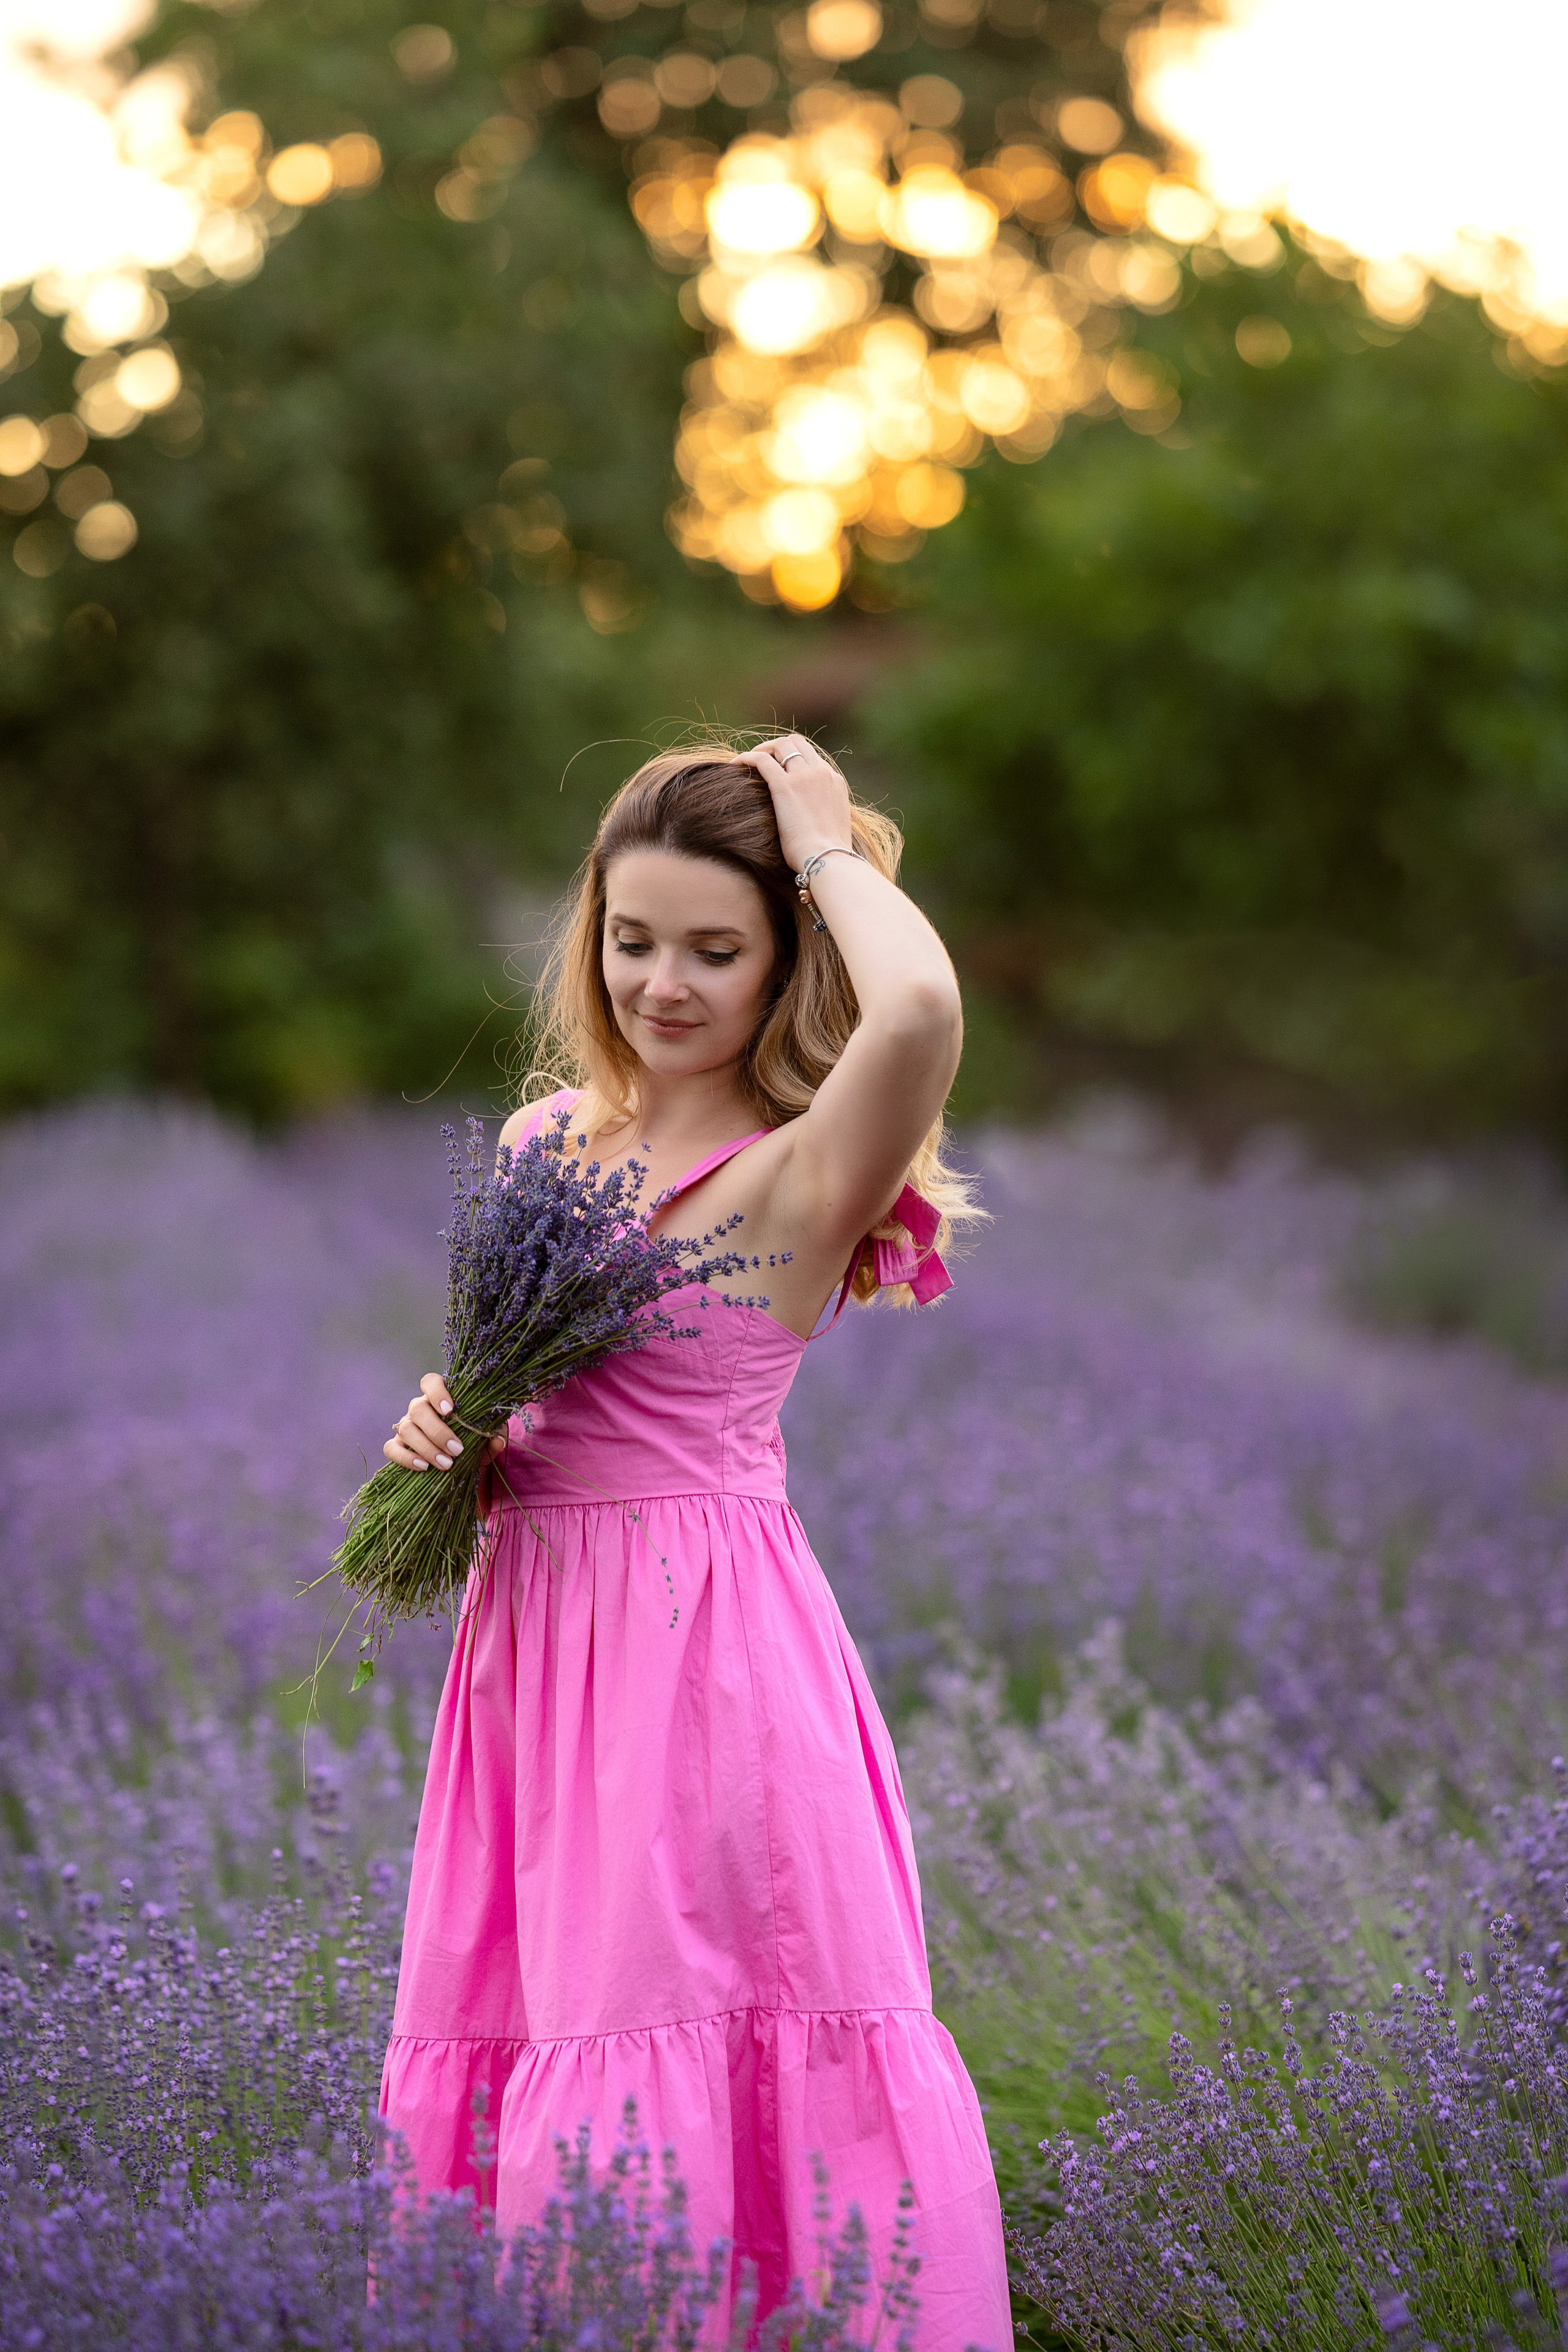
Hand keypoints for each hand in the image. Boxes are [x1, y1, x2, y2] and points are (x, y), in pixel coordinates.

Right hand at [385, 1373, 504, 1474]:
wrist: (457, 1459)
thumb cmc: (471, 1440)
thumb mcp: (484, 1438)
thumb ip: (492, 1437)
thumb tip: (498, 1441)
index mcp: (440, 1397)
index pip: (430, 1382)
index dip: (437, 1391)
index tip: (450, 1410)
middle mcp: (419, 1407)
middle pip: (417, 1408)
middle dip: (437, 1431)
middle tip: (457, 1450)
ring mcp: (405, 1425)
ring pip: (406, 1428)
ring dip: (426, 1447)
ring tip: (446, 1464)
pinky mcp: (396, 1444)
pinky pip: (391, 1448)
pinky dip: (405, 1458)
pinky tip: (423, 1467)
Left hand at [751, 734, 852, 875]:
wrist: (828, 859)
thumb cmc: (827, 854)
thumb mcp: (830, 826)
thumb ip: (821, 812)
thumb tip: (809, 821)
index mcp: (834, 781)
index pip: (811, 756)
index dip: (791, 758)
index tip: (778, 769)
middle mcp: (821, 772)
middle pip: (796, 742)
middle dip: (776, 747)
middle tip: (761, 759)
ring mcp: (803, 776)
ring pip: (780, 745)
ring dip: (762, 749)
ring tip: (746, 761)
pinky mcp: (784, 786)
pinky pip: (762, 760)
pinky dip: (746, 757)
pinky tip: (734, 765)